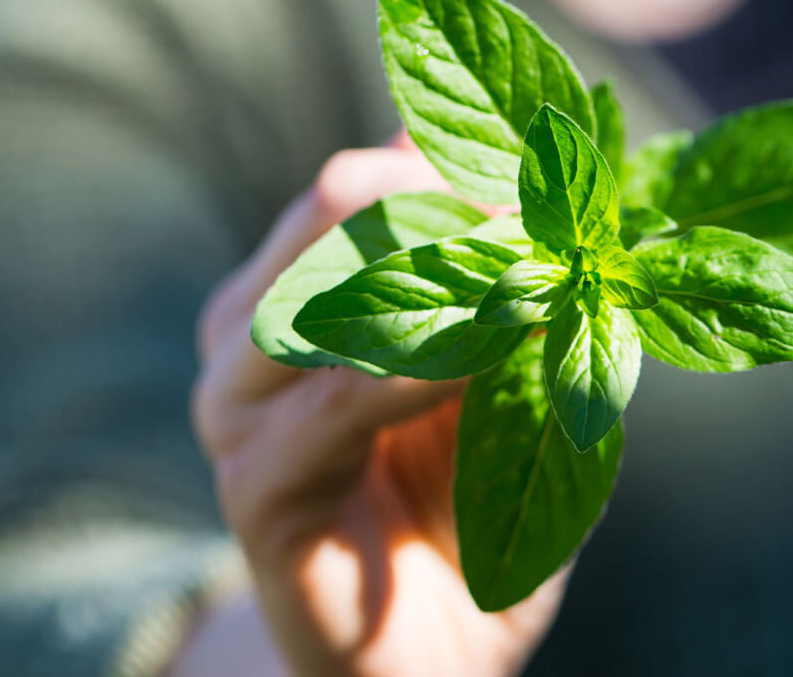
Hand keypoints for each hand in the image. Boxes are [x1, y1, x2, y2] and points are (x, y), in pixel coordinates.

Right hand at [181, 145, 565, 675]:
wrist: (417, 654)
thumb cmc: (466, 507)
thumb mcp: (502, 380)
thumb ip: (505, 289)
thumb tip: (531, 179)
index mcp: (299, 288)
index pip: (366, 179)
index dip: (462, 164)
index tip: (558, 177)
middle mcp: (250, 329)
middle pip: (336, 207)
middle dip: (459, 203)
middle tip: (553, 221)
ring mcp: (235, 406)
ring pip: (322, 289)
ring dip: (447, 278)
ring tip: (538, 282)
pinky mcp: (252, 490)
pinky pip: (334, 408)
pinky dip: (418, 373)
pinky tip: (483, 363)